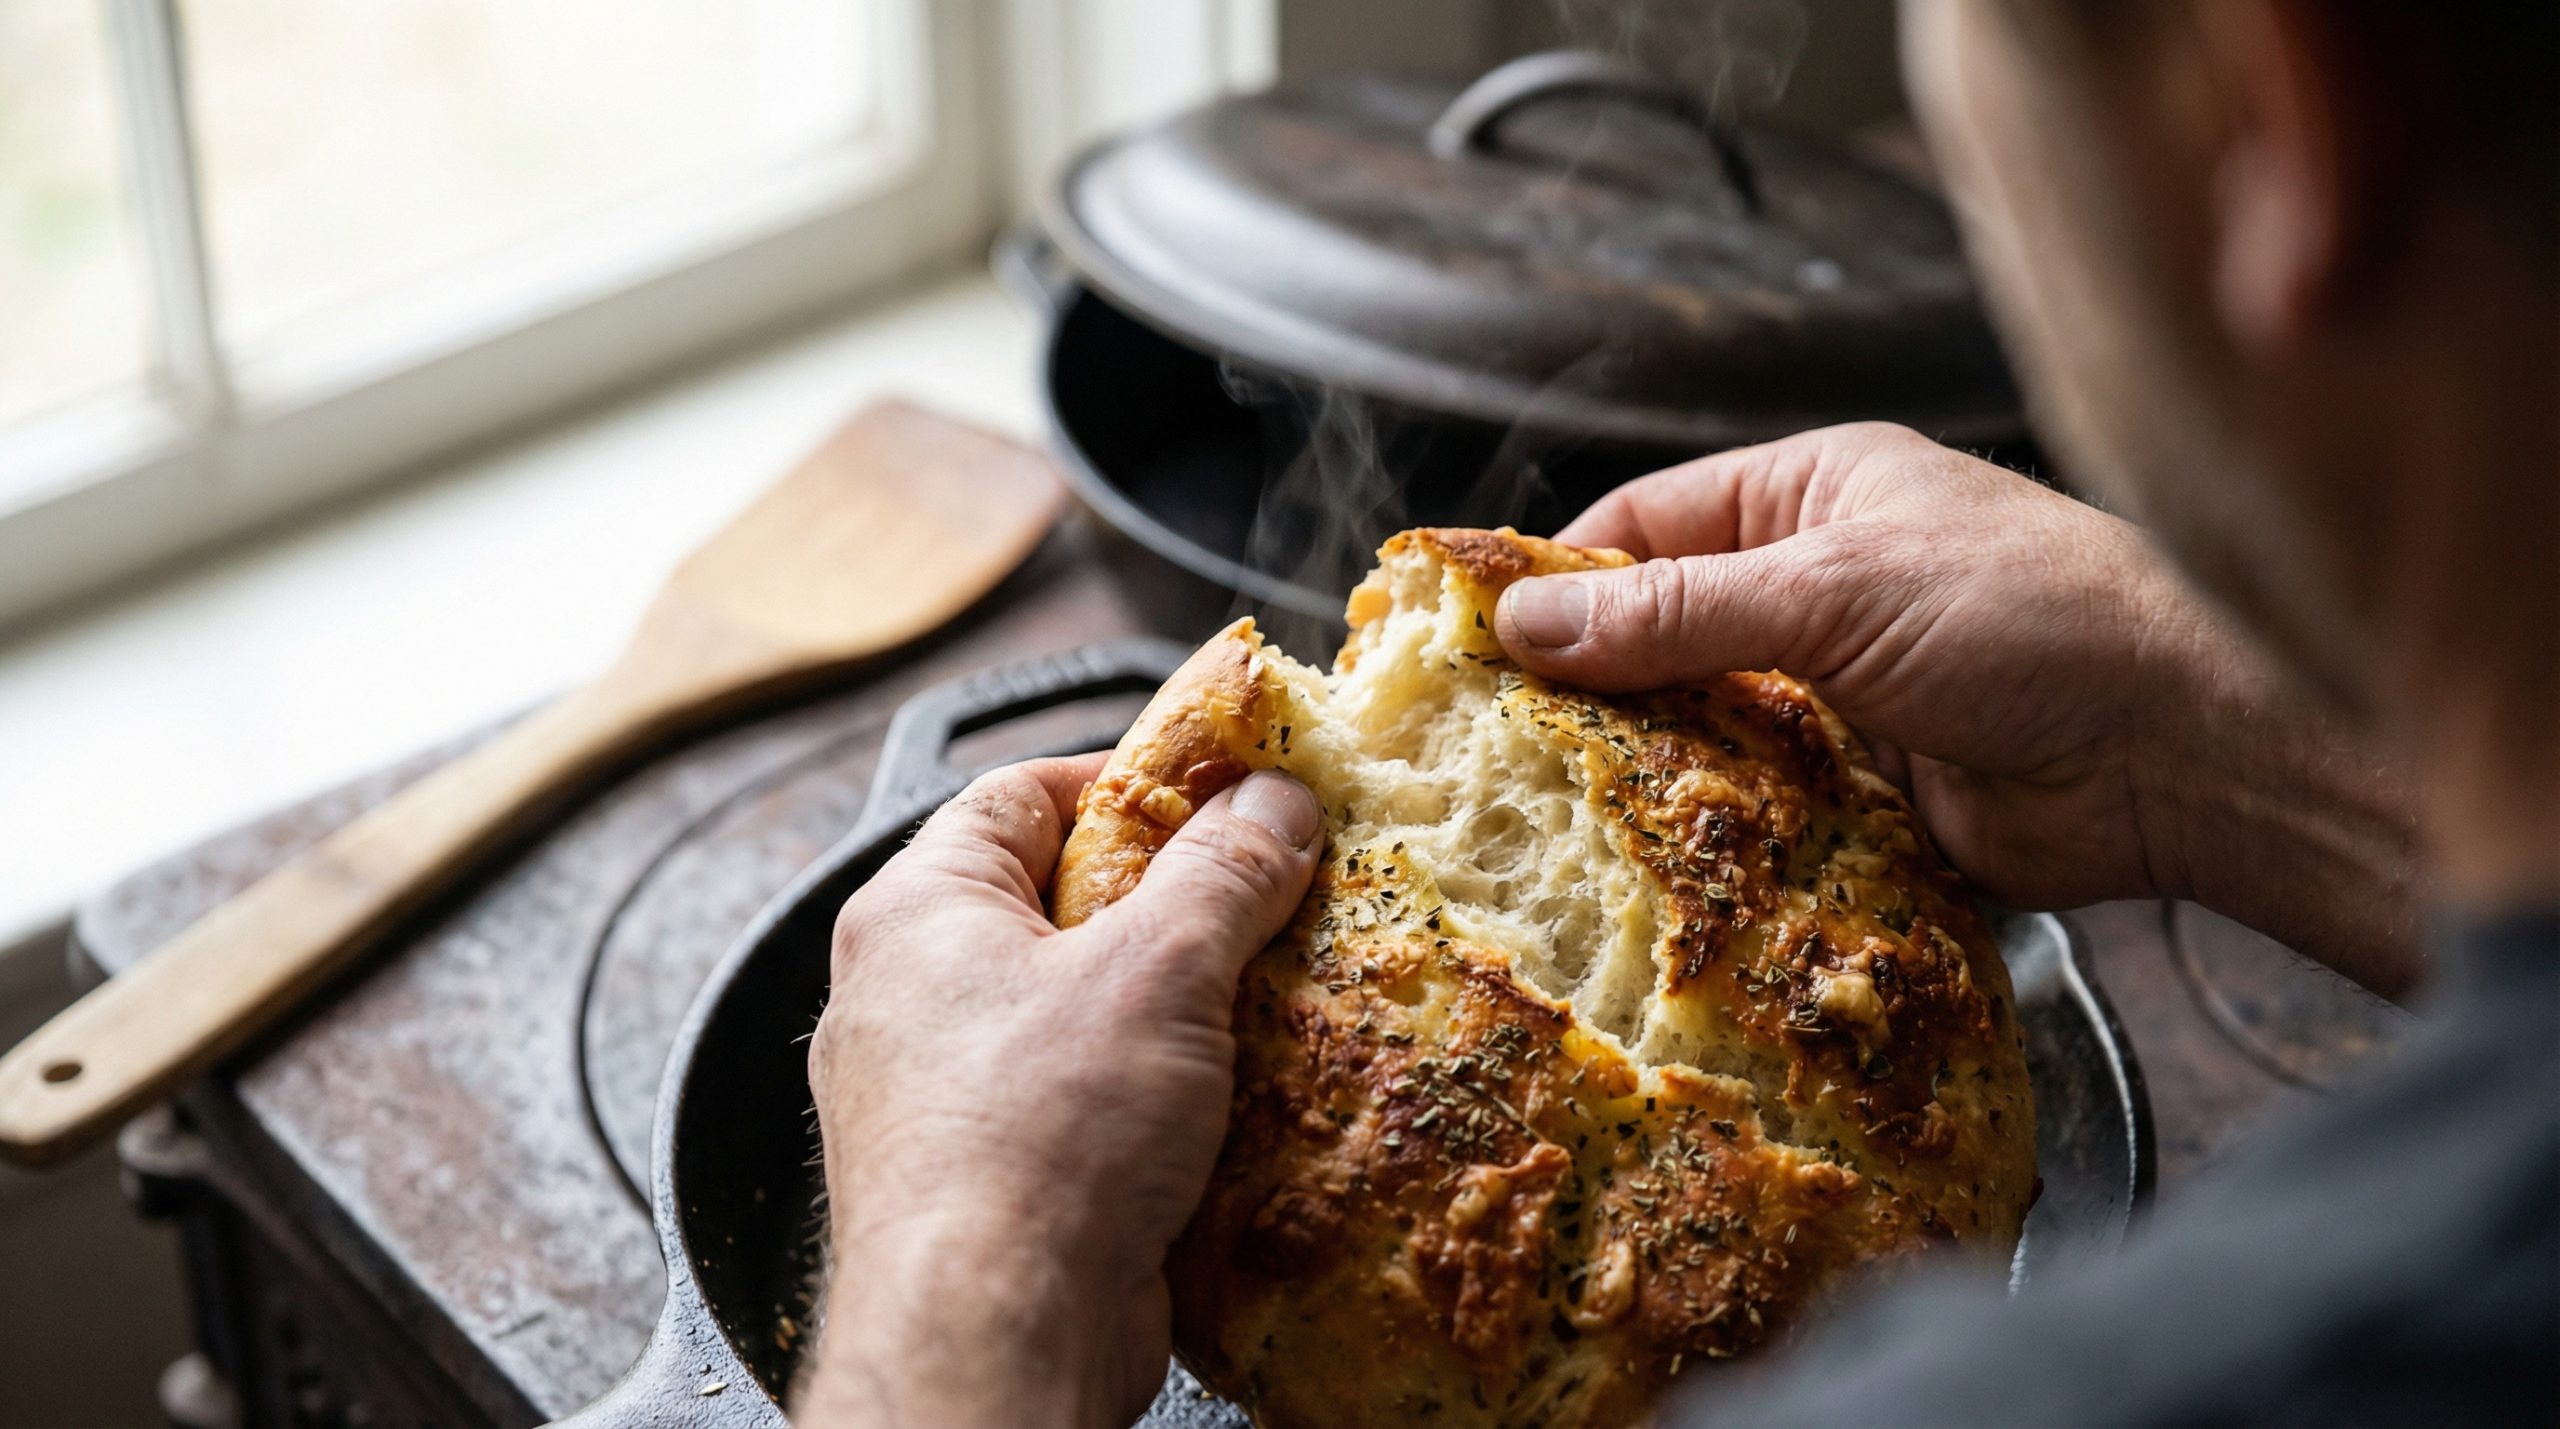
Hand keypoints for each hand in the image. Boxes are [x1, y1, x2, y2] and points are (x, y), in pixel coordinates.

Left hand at [797, 755, 1319, 1428]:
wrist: (994, 1337)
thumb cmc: (1034, 1142)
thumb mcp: (1158, 970)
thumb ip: (1224, 870)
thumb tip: (1272, 801)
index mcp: (917, 911)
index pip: (1022, 793)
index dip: (1129, 780)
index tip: (1223, 790)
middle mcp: (908, 995)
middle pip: (1058, 903)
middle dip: (1170, 903)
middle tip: (1263, 897)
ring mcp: (942, 1095)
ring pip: (1078, 1012)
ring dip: (1174, 1009)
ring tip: (1266, 998)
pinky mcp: (989, 1181)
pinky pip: (1084, 1104)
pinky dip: (1157, 1098)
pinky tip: (1232, 1103)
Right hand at [1496, 423, 2422, 993]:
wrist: (2183, 753)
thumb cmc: (2030, 618)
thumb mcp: (1829, 591)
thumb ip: (1671, 613)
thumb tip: (1522, 623)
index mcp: (1810, 499)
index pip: (1641, 524)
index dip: (1553, 578)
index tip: (1464, 638)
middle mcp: (1817, 591)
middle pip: (1659, 636)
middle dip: (1584, 689)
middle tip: (1482, 748)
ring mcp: (1840, 699)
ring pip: (1700, 734)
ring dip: (1643, 772)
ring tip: (1539, 817)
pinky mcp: (1863, 797)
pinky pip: (1755, 814)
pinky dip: (1708, 838)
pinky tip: (1641, 869)